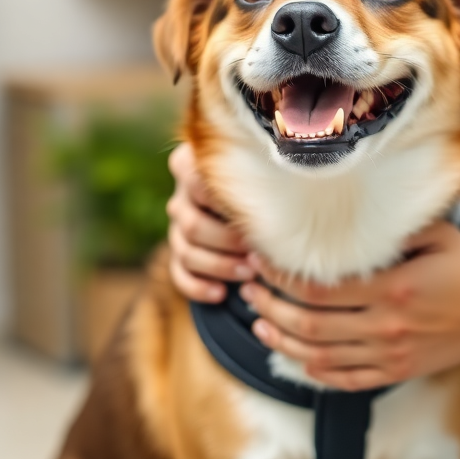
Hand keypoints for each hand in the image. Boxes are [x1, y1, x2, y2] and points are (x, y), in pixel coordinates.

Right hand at [166, 142, 253, 302]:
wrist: (262, 211)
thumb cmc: (266, 186)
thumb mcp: (263, 175)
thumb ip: (261, 178)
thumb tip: (282, 199)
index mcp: (193, 165)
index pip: (198, 182)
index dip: (226, 205)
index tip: (255, 220)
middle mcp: (182, 194)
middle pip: (192, 224)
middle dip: (227, 243)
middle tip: (256, 254)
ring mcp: (177, 225)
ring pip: (185, 251)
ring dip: (219, 266)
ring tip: (249, 274)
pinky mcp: (178, 254)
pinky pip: (179, 274)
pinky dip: (198, 287)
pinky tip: (221, 293)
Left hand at [239, 221, 459, 390]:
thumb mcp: (439, 234)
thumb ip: (395, 228)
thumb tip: (350, 216)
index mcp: (393, 288)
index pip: (319, 287)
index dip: (282, 276)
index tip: (259, 260)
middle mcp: (385, 326)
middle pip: (309, 324)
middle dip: (270, 306)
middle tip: (247, 289)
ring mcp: (388, 355)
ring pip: (318, 356)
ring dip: (281, 339)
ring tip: (258, 320)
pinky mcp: (394, 372)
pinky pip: (342, 379)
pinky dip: (311, 371)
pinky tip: (293, 354)